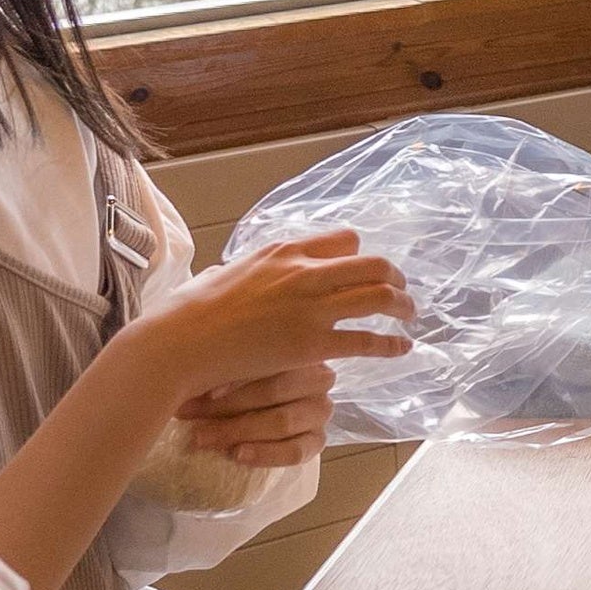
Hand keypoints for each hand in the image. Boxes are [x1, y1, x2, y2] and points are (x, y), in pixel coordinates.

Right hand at [128, 229, 412, 408]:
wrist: (180, 342)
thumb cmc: (189, 312)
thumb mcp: (221, 274)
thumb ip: (239, 271)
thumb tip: (226, 273)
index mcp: (283, 250)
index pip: (345, 240)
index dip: (361, 256)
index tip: (368, 271)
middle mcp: (304, 272)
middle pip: (373, 264)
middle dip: (395, 277)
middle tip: (401, 292)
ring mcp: (310, 308)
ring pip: (379, 297)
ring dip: (402, 306)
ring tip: (409, 316)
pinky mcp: (312, 344)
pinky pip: (367, 341)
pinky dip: (391, 345)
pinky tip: (401, 349)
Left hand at [177, 364, 335, 467]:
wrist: (256, 410)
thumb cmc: (238, 379)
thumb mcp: (232, 364)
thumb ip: (223, 364)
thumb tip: (192, 371)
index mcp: (300, 349)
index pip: (271, 360)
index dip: (235, 376)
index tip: (202, 389)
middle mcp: (318, 377)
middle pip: (273, 391)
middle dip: (226, 405)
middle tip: (187, 413)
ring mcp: (320, 410)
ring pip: (282, 421)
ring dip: (238, 431)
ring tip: (202, 438)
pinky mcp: (318, 441)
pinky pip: (295, 451)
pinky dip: (264, 454)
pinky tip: (236, 454)